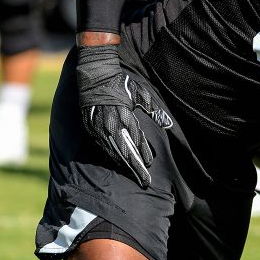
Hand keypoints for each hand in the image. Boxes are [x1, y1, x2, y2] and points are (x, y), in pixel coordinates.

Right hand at [75, 44, 173, 188]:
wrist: (95, 77)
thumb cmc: (121, 85)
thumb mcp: (140, 94)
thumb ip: (154, 110)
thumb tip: (168, 124)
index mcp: (125, 117)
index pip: (137, 141)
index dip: (143, 154)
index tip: (149, 164)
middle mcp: (112, 125)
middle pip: (126, 152)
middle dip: (135, 168)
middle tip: (144, 181)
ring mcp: (100, 128)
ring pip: (113, 152)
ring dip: (123, 164)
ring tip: (132, 174)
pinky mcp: (91, 128)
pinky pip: (103, 147)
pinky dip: (111, 156)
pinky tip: (118, 162)